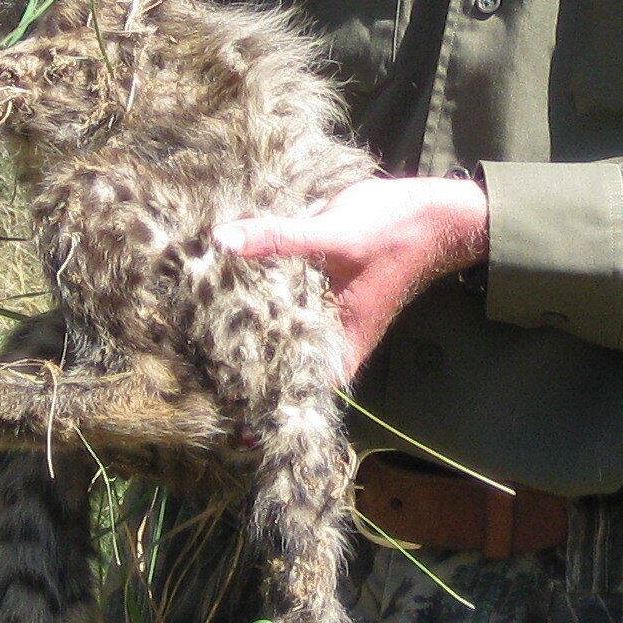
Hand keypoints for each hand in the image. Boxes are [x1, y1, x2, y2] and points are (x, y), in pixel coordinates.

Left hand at [214, 174, 492, 384]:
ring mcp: (324, 316)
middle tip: (189, 376)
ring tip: (190, 338)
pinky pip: (282, 305)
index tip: (218, 410)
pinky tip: (221, 292)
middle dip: (241, 373)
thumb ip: (278, 239)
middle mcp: (330, 339)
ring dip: (245, 335)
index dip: (256, 406)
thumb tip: (221, 240)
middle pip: (279, 367)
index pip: (291, 392)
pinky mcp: (318, 291)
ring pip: (277, 336)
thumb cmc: (392, 234)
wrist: (433, 212)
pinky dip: (257, 302)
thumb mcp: (332, 236)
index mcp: (339, 346)